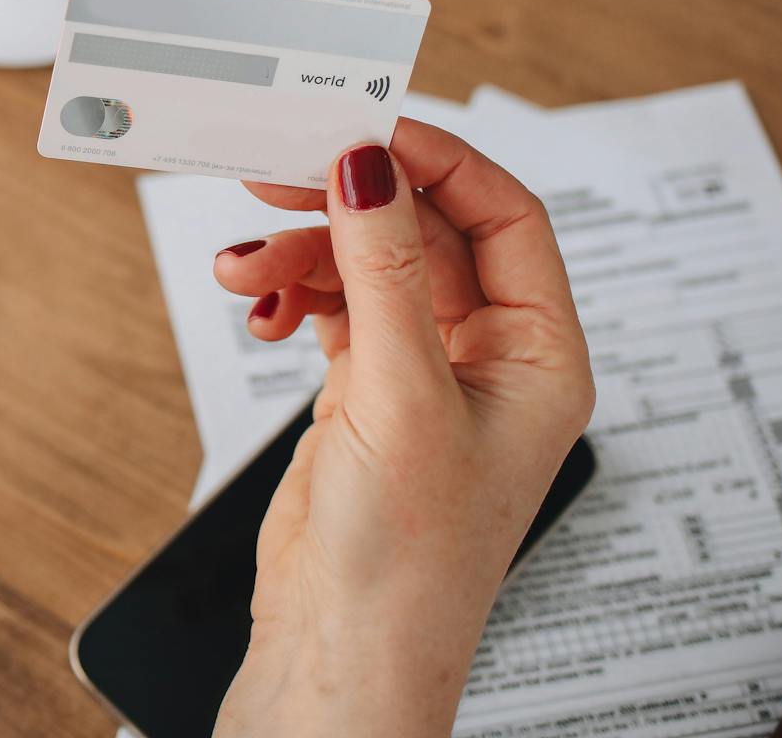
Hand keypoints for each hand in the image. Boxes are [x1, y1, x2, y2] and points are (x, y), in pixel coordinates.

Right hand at [209, 121, 594, 737]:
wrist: (340, 651)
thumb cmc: (408, 561)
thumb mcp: (401, 395)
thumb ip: (384, 269)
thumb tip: (371, 164)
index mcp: (539, 354)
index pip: (504, 215)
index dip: (435, 162)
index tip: (361, 130)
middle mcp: (487, 355)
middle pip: (421, 230)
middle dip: (343, 204)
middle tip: (273, 176)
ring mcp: (422, 370)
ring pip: (364, 265)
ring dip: (298, 255)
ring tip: (242, 269)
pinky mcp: (365, 389)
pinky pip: (330, 305)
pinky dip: (289, 294)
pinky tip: (258, 308)